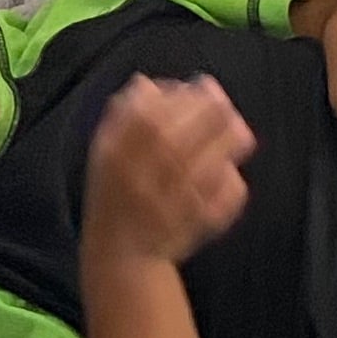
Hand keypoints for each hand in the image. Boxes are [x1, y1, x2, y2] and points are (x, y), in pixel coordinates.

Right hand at [85, 76, 255, 266]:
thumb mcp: (103, 150)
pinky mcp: (205, 220)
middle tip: (220, 105)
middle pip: (198, 125)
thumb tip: (148, 83)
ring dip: (233, 134)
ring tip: (233, 131)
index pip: (159, 107)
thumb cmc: (112, 194)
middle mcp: (151, 170)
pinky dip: (233, 176)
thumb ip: (122, 114)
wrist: (122, 253)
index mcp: (120, 150)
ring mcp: (181, 197)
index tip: (197, 86)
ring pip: (224, 153)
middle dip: (217, 107)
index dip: (186, 92)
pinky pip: (232, 188)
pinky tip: (225, 172)